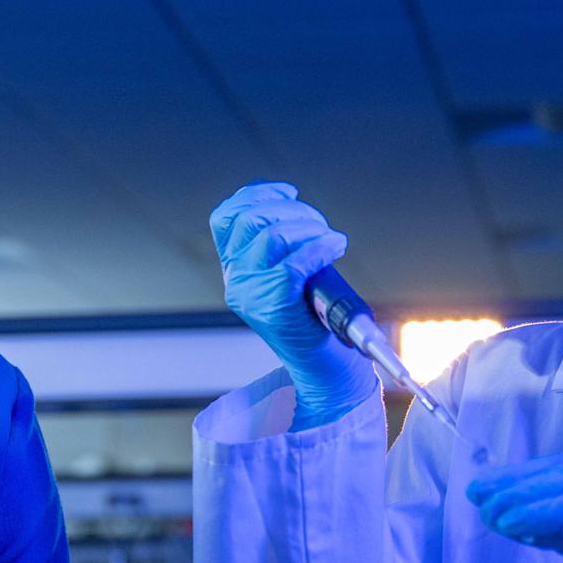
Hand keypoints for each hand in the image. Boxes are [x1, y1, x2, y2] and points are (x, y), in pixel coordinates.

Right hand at [209, 182, 373, 427]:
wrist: (325, 369)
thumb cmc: (318, 321)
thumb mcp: (291, 275)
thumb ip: (282, 246)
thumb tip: (292, 207)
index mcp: (235, 269)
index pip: (226, 217)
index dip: (256, 194)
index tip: (288, 192)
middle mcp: (235, 280)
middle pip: (250, 219)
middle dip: (293, 210)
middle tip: (320, 225)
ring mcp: (249, 295)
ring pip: (272, 236)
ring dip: (310, 227)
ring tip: (331, 239)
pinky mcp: (271, 307)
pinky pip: (294, 262)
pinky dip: (321, 247)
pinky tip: (336, 247)